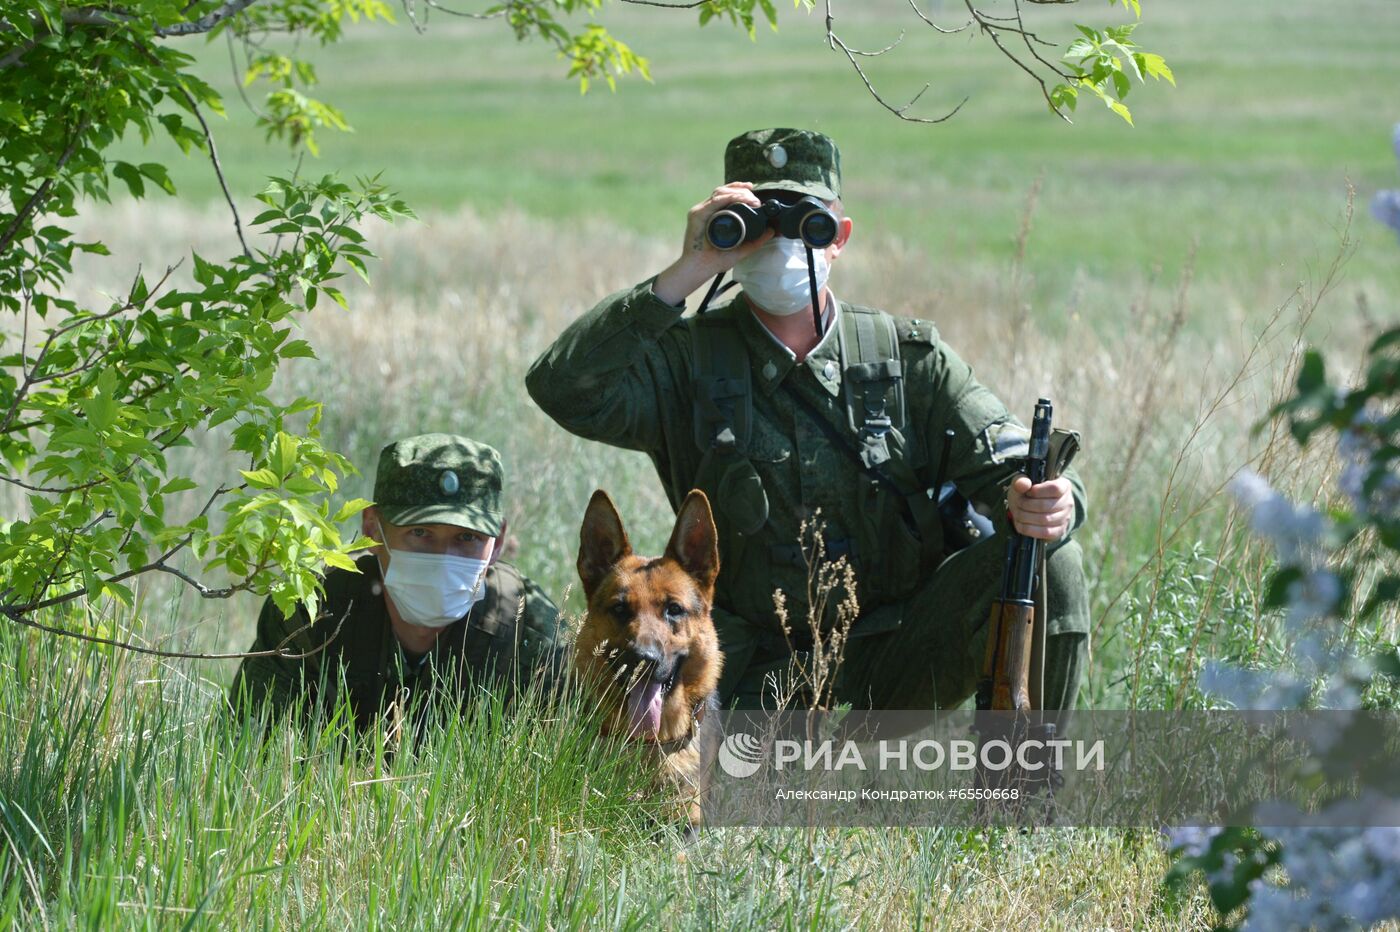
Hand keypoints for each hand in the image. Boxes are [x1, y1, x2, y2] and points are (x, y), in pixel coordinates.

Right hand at [653, 182, 774, 304]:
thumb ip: (755, 242)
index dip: (739, 189)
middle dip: (741, 189)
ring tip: (751, 198)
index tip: (753, 190)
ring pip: (720, 193)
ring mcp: (701, 211)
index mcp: (714, 215)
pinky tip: (739, 198)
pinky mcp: (697, 215)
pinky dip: (727, 198)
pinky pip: (714, 201)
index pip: (726, 195)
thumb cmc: (714, 261)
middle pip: (724, 191)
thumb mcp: (740, 250)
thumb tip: (771, 231)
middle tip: (755, 198)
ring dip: (737, 192)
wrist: (700, 268)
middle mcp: (706, 210)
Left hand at [1007, 475, 1073, 540]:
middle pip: (1046, 506)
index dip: (1037, 491)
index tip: (1027, 492)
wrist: (1030, 509)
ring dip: (1025, 517)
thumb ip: (1021, 481)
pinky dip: (1029, 529)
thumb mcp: (1022, 483)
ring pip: (1045, 520)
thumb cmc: (1028, 492)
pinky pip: (1045, 532)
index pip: (1055, 488)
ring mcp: (1065, 517)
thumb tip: (1022, 484)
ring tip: (1018, 513)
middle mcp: (1068, 501)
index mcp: (1063, 485)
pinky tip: (1021, 523)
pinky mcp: (1059, 531)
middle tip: (1018, 504)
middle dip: (1026, 505)